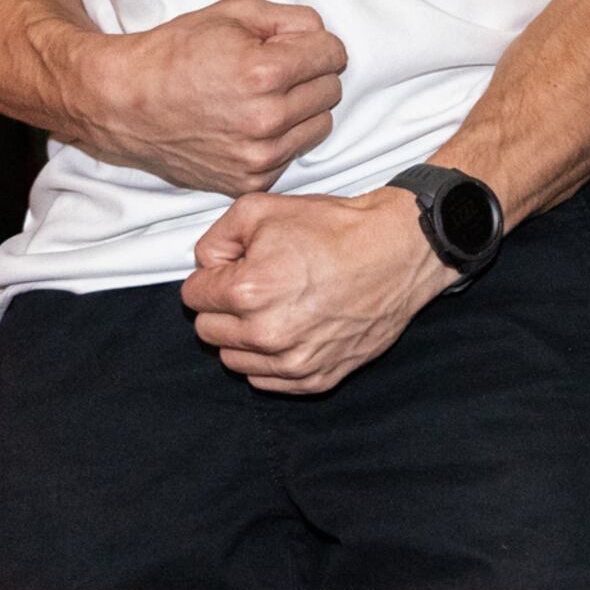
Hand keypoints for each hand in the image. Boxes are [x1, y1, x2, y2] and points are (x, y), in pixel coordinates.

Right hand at [62, 0, 345, 197]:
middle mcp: (267, 120)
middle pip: (331, 91)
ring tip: (262, 97)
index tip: (294, 46)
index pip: (335, 54)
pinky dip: (281, 138)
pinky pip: (293, 154)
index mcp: (265, 72)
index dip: (317, 44)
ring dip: (301, 109)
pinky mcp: (250, 180)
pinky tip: (248, 123)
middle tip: (275, 69)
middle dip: (311, 75)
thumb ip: (291, 19)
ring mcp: (258, 156)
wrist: (126, 104)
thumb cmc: (175, 54)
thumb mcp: (232, 13)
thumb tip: (324, 37)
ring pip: (320, 126)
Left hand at [181, 188, 451, 395]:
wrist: (396, 251)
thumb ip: (215, 239)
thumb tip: (205, 267)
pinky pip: (266, 381)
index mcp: (248, 290)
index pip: (193, 296)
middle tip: (253, 286)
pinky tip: (289, 329)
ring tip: (273, 307)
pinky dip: (268, 359)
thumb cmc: (334, 229)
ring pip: (233, 360)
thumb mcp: (261, 209)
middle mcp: (267, 333)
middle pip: (208, 331)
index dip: (210, 276)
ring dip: (242, 336)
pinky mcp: (317, 378)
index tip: (234, 268)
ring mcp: (294, 361)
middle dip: (222, 307)